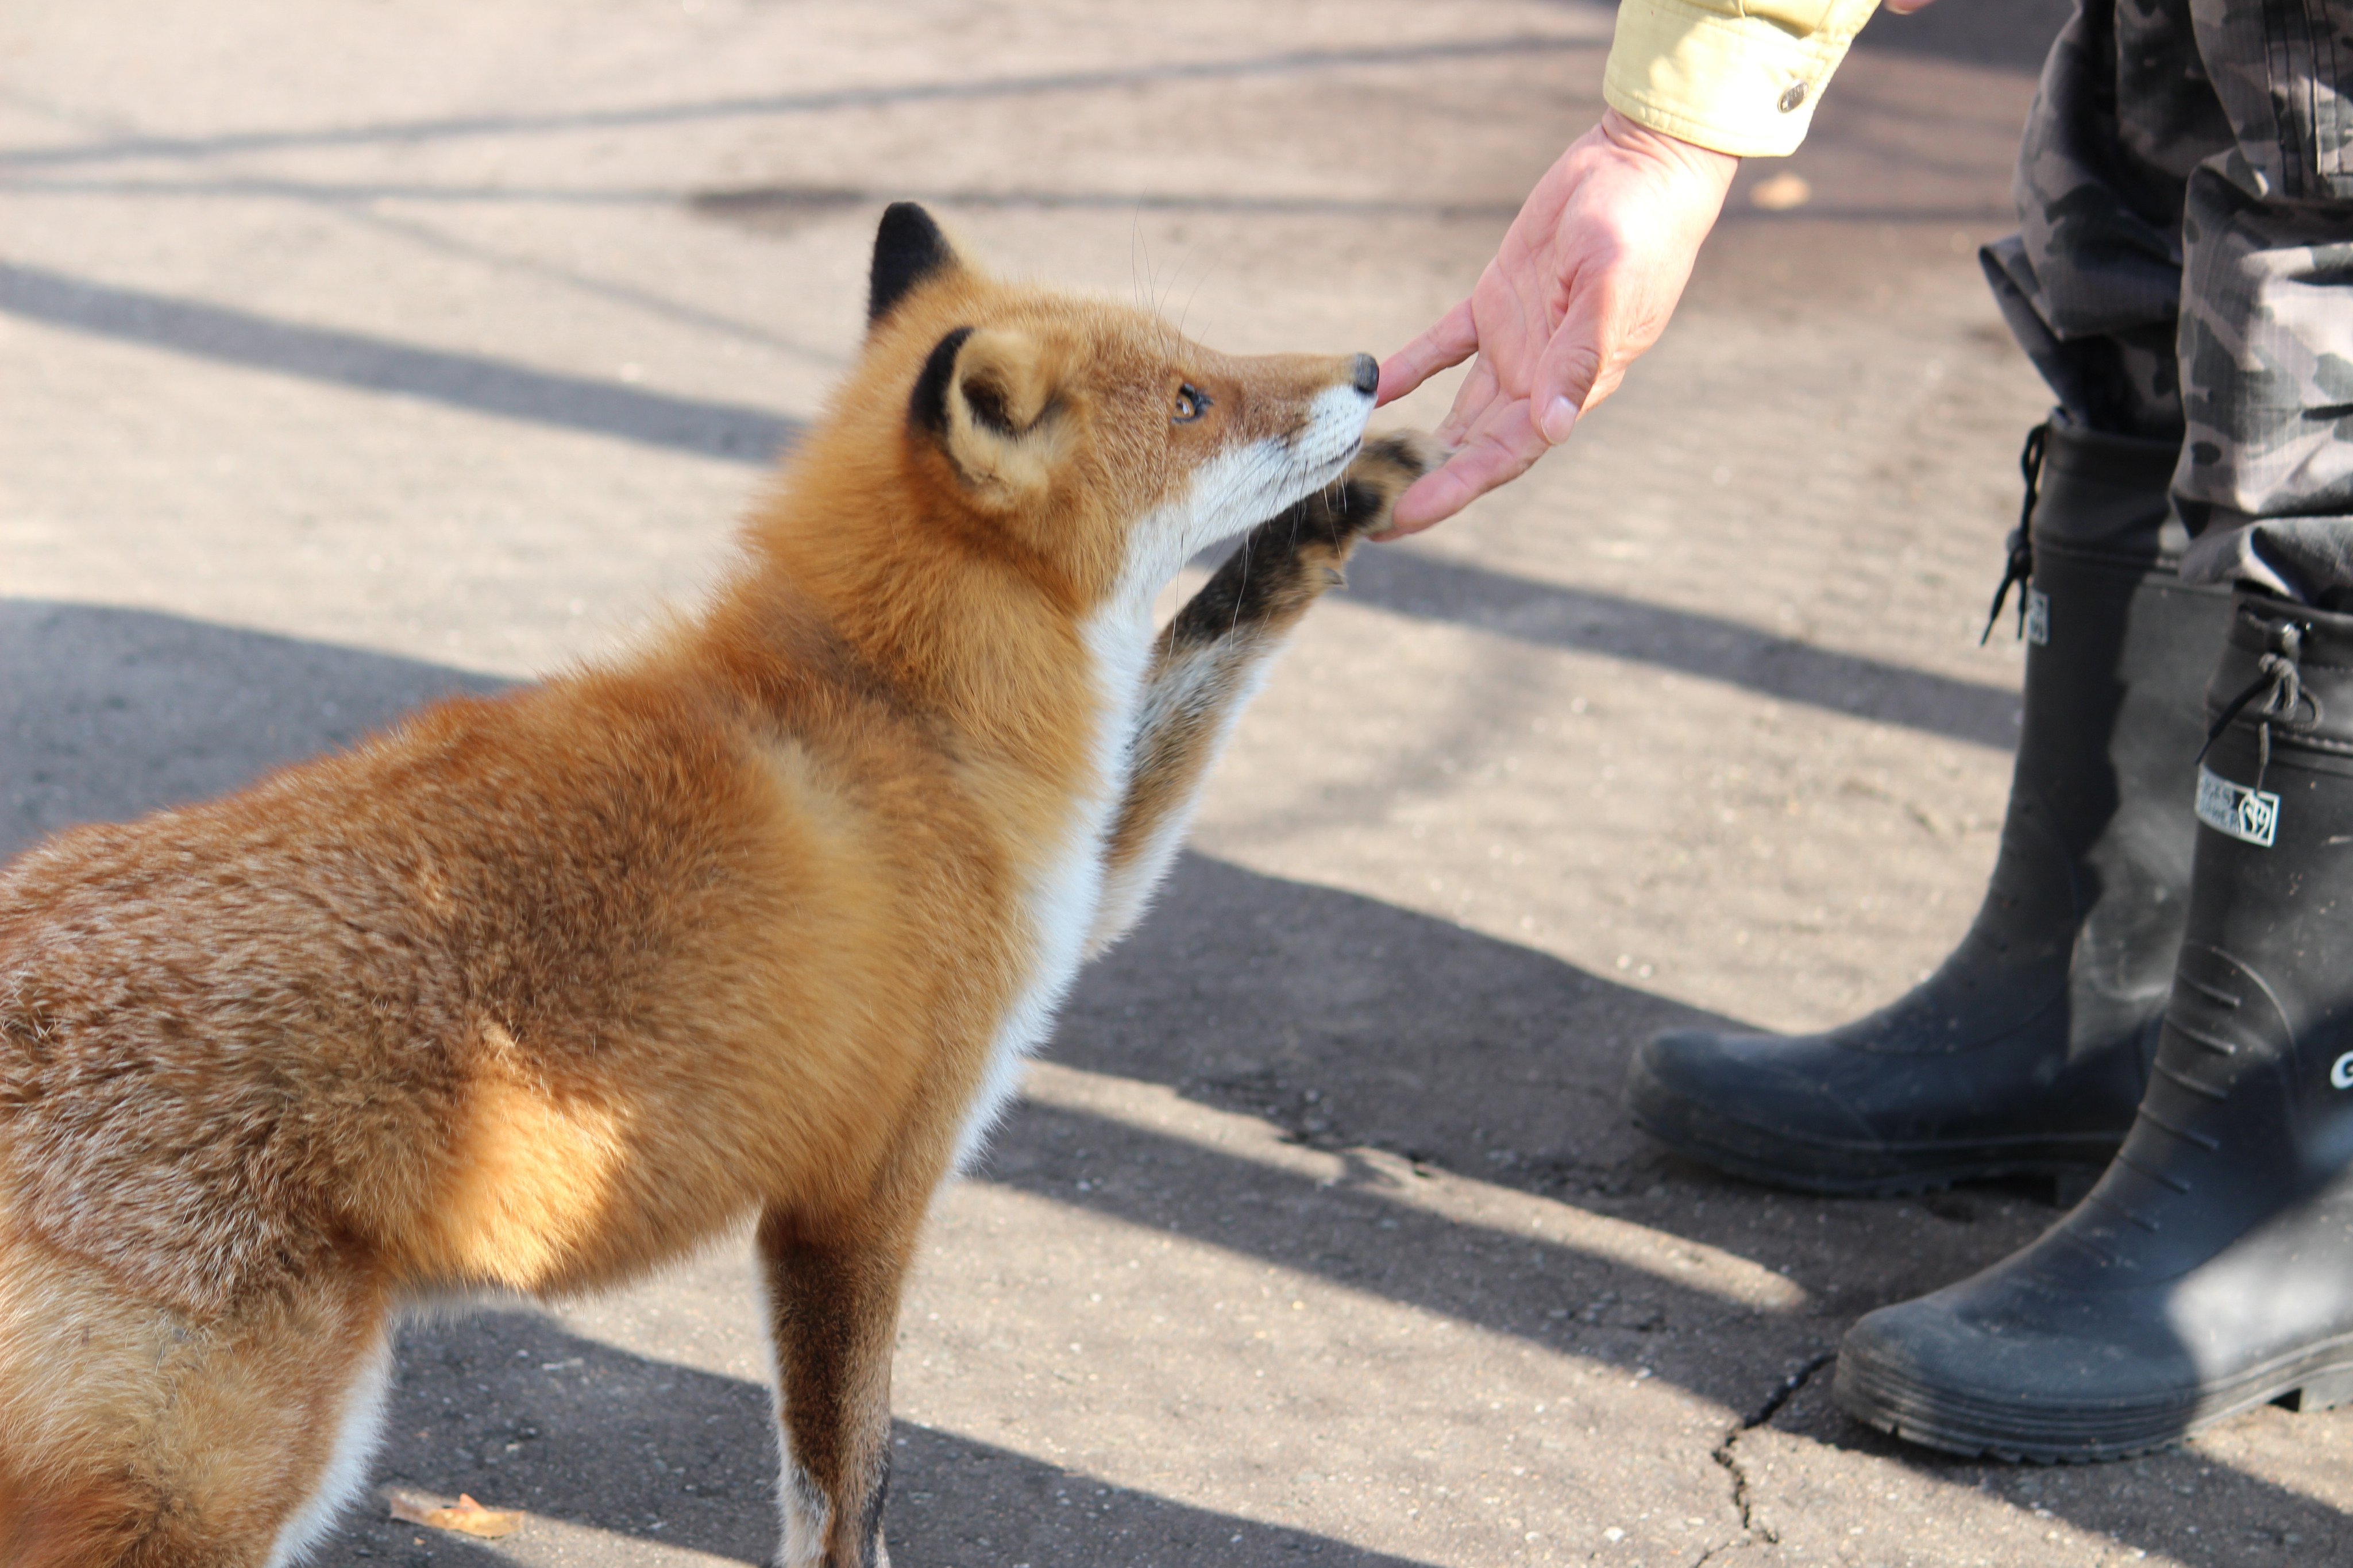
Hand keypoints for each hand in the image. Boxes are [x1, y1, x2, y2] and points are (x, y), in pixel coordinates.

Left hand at [1375, 109, 1737, 534]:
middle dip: (1425, 482)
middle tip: (1369, 517)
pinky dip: (1410, 370)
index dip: (1454, 489)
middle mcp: (1540, 378)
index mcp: (1571, 387)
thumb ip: (1579, 359)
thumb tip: (1553, 428)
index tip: (1404, 517)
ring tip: (1367, 472)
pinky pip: (1445, 348)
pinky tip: (1374, 392)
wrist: (1640, 165)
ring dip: (1416, 442)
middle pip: (1475, 448)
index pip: (1505, 455)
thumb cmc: (1640, 229)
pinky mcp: (1497, 304)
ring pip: (1460, 411)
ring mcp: (1518, 344)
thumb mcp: (1609, 291)